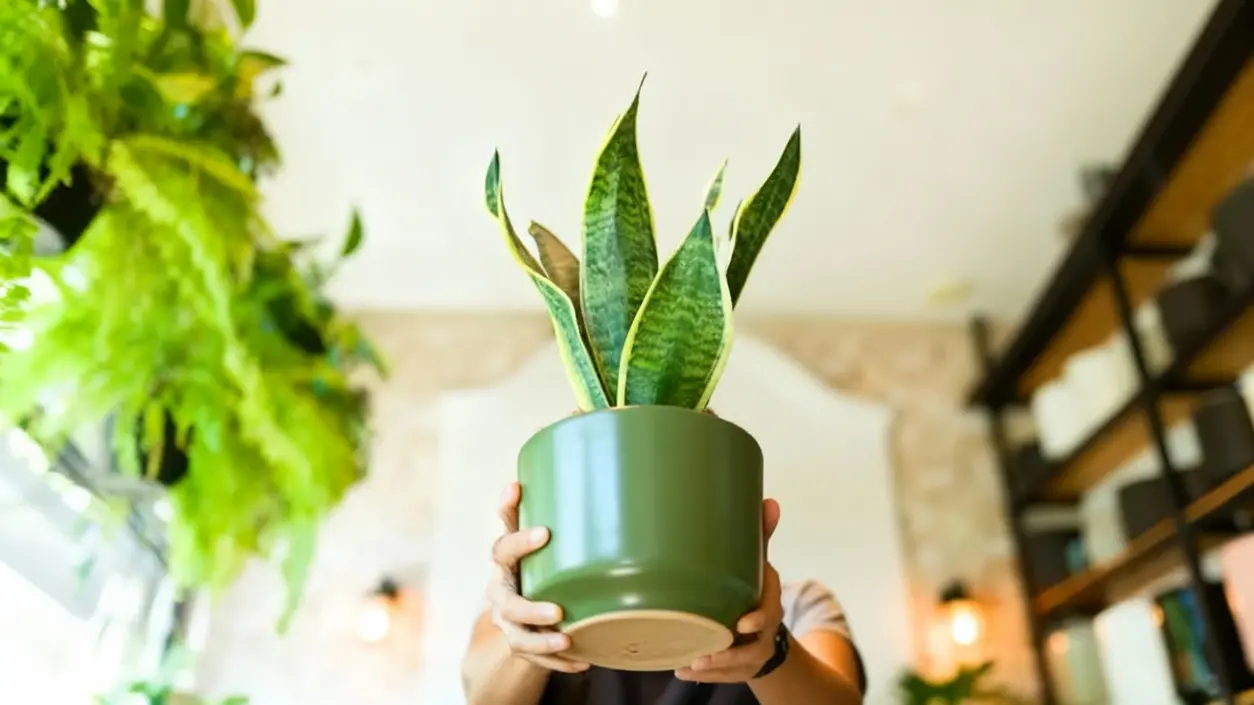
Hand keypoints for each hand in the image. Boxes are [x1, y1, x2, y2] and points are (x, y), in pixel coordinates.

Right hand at [486, 481, 589, 673]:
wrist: (510, 606)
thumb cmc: (526, 560)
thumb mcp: (525, 537)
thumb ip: (526, 511)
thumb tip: (525, 475)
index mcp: (502, 563)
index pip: (502, 550)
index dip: (520, 541)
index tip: (545, 533)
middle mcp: (500, 595)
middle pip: (507, 604)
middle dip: (530, 608)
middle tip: (558, 610)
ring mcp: (508, 624)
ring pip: (519, 638)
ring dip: (542, 642)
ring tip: (567, 640)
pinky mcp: (522, 645)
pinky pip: (538, 660)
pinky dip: (560, 662)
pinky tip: (583, 661)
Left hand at [675, 498, 783, 682]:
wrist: (765, 634)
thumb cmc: (753, 592)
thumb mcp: (759, 566)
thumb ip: (760, 538)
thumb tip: (769, 501)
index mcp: (769, 604)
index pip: (769, 612)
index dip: (758, 619)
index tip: (743, 624)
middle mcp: (763, 634)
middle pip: (751, 647)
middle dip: (729, 654)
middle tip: (703, 654)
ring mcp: (750, 655)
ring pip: (735, 666)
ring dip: (713, 666)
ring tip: (688, 662)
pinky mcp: (737, 669)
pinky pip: (721, 676)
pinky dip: (702, 675)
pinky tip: (680, 669)